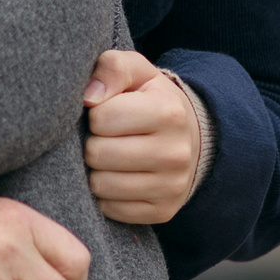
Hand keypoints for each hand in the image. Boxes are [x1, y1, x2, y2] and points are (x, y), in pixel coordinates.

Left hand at [82, 49, 199, 225]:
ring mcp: (172, 186)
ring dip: (96, 171)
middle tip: (104, 137)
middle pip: (98, 154)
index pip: (101, 118)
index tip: (106, 113)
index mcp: (168, 112)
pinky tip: (118, 177)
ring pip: (101, 186)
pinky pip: (111, 209)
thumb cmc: (152, 99)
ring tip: (110, 156)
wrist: (190, 137)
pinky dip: (106, 195)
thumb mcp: (137, 72)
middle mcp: (175, 153)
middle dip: (92, 143)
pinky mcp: (164, 211)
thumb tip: (89, 97)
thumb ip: (112, 67)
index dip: (95, 115)